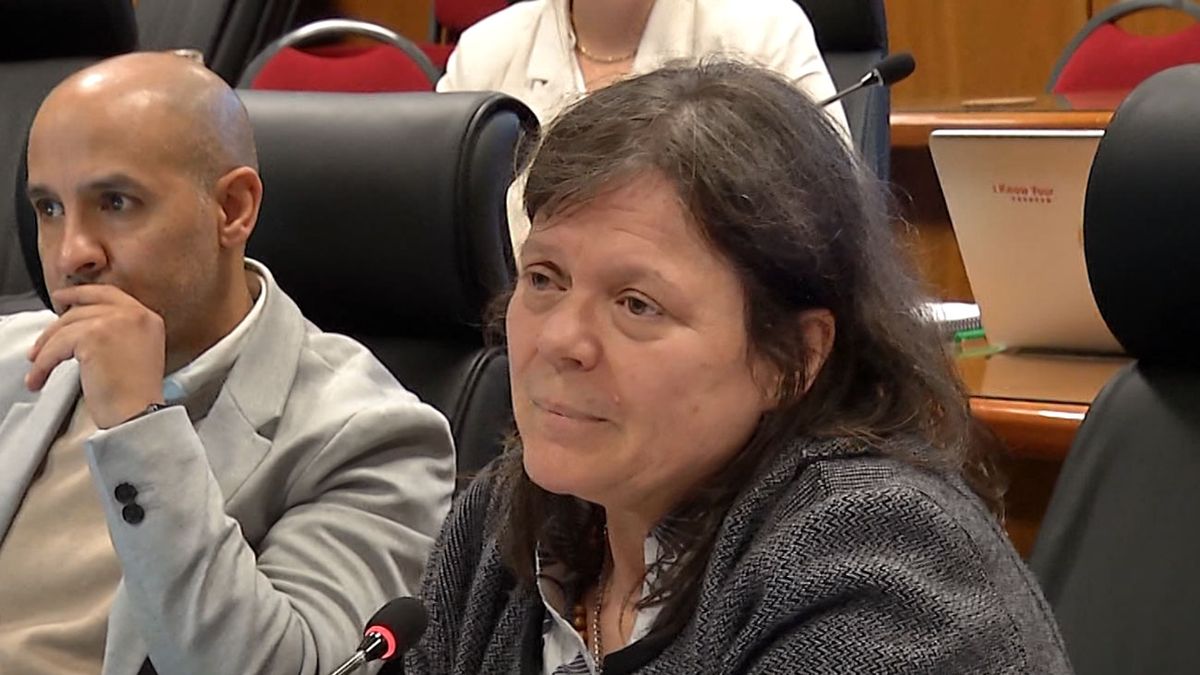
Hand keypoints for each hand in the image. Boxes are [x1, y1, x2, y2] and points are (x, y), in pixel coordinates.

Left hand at [27, 284, 165, 428]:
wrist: (139, 412)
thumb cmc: (137, 394)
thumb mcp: (138, 352)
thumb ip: (120, 332)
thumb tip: (83, 326)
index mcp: (148, 318)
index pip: (110, 294)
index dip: (83, 294)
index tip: (64, 299)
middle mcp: (134, 315)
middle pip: (84, 307)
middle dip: (57, 321)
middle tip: (43, 333)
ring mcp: (114, 322)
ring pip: (67, 326)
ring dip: (46, 348)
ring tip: (38, 365)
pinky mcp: (94, 336)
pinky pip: (58, 345)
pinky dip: (43, 363)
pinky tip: (40, 377)